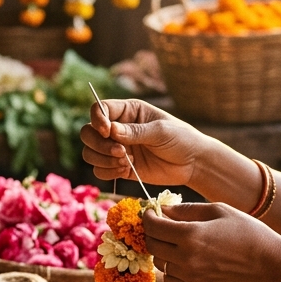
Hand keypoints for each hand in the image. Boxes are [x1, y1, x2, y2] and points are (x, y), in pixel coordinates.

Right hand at [80, 99, 207, 186]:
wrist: (192, 164)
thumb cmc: (181, 139)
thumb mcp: (161, 131)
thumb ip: (135, 131)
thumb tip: (111, 130)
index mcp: (128, 111)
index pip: (100, 109)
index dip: (97, 120)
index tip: (107, 132)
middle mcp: (118, 128)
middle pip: (88, 133)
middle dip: (99, 145)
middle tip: (120, 152)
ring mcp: (116, 148)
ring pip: (90, 153)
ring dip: (103, 160)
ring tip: (125, 163)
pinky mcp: (118, 167)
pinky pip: (99, 170)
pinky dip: (107, 172)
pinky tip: (125, 171)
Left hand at [142, 201, 280, 281]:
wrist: (268, 263)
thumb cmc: (247, 231)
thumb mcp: (219, 210)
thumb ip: (186, 210)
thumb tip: (163, 210)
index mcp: (191, 234)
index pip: (154, 226)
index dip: (148, 217)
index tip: (150, 212)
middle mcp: (186, 257)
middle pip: (152, 245)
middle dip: (152, 232)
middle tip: (160, 225)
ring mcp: (189, 275)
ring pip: (159, 262)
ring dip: (161, 250)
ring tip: (175, 242)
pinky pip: (170, 278)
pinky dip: (171, 268)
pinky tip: (183, 259)